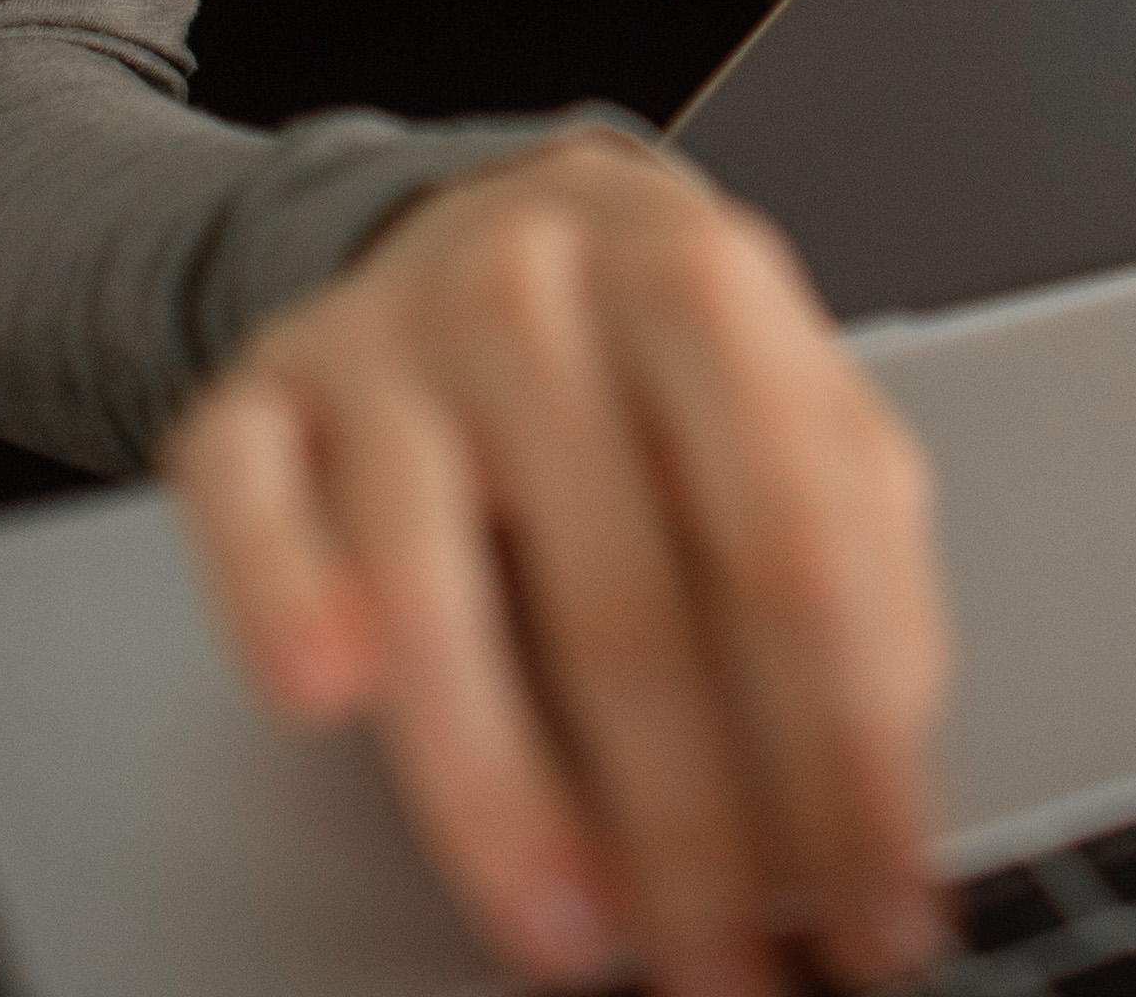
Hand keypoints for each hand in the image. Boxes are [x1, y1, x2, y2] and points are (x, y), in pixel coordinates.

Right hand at [164, 130, 949, 995]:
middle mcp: (536, 296)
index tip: (876, 907)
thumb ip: (860, 568)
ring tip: (572, 935)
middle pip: (623, 600)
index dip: (844, 755)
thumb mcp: (796, 410)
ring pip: (431, 591)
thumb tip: (889, 784)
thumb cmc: (660, 358)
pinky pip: (246, 512)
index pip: (795, 554)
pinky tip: (327, 697)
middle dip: (690, 828)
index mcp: (702, 285)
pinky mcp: (246, 399)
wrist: (482, 214)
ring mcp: (378, 345)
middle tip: (726, 970)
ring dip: (505, 796)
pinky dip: (284, 602)